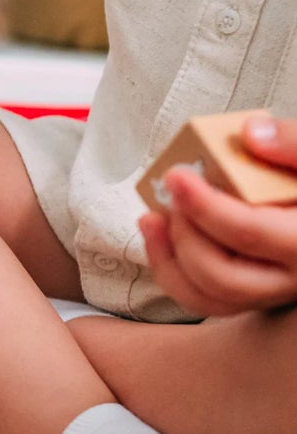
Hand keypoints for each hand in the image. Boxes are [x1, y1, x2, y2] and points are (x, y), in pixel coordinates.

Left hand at [138, 116, 296, 316]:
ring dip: (168, 258)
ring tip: (151, 217)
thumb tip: (251, 134)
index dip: (203, 206)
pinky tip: (158, 235)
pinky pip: (205, 299)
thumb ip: (295, 144)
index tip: (175, 176)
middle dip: (182, 235)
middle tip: (168, 197)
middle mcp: (292, 276)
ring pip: (209, 297)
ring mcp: (272, 290)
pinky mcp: (253, 291)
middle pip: (221, 275)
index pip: (248, 233)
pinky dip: (172, 271)